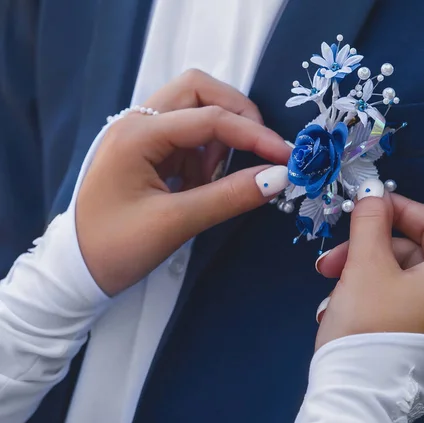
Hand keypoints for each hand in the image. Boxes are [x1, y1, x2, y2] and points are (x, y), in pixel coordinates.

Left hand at [76, 70, 291, 295]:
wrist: (75, 271)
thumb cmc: (115, 248)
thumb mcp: (174, 224)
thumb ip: (228, 197)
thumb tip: (280, 177)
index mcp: (137, 134)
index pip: (209, 119)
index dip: (254, 135)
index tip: (286, 157)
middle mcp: (138, 122)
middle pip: (198, 90)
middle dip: (236, 114)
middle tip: (257, 149)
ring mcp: (141, 134)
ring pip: (194, 108)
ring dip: (219, 136)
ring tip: (214, 180)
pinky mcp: (148, 151)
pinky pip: (188, 135)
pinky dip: (206, 153)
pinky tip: (200, 185)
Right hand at [314, 179, 423, 350]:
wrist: (356, 399)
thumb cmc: (367, 326)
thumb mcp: (365, 264)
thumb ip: (371, 220)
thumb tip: (373, 190)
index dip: (401, 208)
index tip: (368, 206)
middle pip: (414, 255)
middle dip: (368, 250)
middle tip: (332, 260)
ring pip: (403, 280)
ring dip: (363, 276)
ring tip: (331, 292)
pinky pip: (404, 305)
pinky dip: (374, 298)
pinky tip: (343, 309)